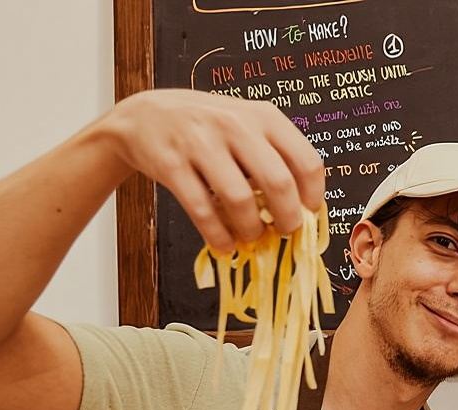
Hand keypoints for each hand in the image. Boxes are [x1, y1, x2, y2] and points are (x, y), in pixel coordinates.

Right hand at [95, 89, 323, 251]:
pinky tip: (224, 244)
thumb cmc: (208, 128)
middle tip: (284, 232)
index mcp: (263, 116)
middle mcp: (234, 124)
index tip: (309, 213)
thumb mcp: (247, 126)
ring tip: (251, 236)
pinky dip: (218, 235)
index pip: (306, 161)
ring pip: (240, 200)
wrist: (144, 116)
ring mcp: (200, 142)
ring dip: (251, 229)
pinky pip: (202, 210)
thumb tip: (302, 210)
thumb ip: (274, 158)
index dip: (313, 195)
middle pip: (278, 182)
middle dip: (287, 218)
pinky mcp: (171, 163)